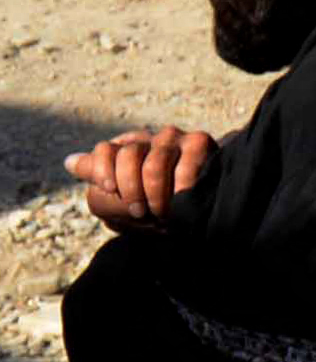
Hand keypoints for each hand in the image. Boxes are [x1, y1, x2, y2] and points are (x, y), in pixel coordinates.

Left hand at [65, 125, 214, 226]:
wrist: (194, 222)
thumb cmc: (150, 212)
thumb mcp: (113, 200)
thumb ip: (94, 179)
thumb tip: (70, 162)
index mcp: (125, 148)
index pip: (106, 150)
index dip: (104, 170)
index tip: (110, 190)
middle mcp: (149, 139)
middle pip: (129, 155)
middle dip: (131, 189)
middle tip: (139, 212)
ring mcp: (175, 139)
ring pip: (155, 165)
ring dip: (156, 197)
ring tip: (162, 215)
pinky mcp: (200, 143)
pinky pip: (184, 169)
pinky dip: (180, 193)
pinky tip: (183, 203)